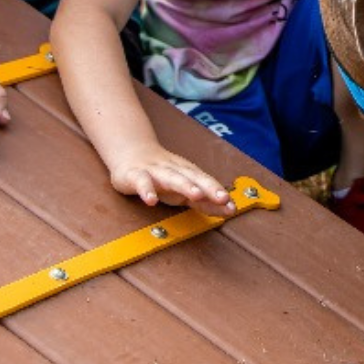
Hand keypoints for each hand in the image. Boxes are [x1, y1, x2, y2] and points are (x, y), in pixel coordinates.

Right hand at [107, 147, 236, 214]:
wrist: (131, 153)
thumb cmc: (162, 175)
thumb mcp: (184, 188)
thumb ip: (204, 201)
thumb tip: (229, 210)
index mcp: (187, 173)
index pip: (206, 183)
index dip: (219, 194)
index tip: (232, 207)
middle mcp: (174, 170)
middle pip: (194, 177)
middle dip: (209, 187)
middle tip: (223, 198)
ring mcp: (155, 172)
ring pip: (171, 177)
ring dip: (184, 185)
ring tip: (196, 194)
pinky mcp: (135, 175)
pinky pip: (141, 182)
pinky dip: (146, 190)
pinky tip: (151, 200)